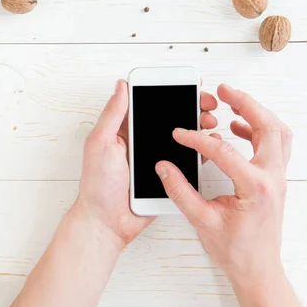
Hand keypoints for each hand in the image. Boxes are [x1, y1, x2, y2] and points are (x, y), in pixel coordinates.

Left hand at [75, 79, 218, 248]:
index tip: (186, 84)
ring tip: (209, 122)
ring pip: (181, 137)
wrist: (107, 222)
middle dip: (190, 106)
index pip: (147, 102)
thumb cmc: (97, 185)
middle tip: (206, 104)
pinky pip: (186, 160)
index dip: (167, 91)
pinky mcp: (167, 175)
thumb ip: (113, 115)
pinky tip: (209, 145)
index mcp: (123, 130)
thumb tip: (122, 86)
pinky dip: (200, 152)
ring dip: (198, 127)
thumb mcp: (100, 143)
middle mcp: (140, 141)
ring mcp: (155, 158)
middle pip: (170, 117)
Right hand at [155, 84, 291, 284]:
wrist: (257, 268)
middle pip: (268, 126)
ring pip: (278, 132)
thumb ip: (180, 190)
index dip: (197, 139)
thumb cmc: (235, 250)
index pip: (224, 150)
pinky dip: (259, 129)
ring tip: (233, 102)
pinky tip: (238, 128)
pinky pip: (275, 145)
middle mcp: (272, 178)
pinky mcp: (274, 180)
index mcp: (255, 187)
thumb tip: (164, 167)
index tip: (180, 133)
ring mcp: (277, 178)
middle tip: (224, 90)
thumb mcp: (201, 220)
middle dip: (245, 103)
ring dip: (257, 113)